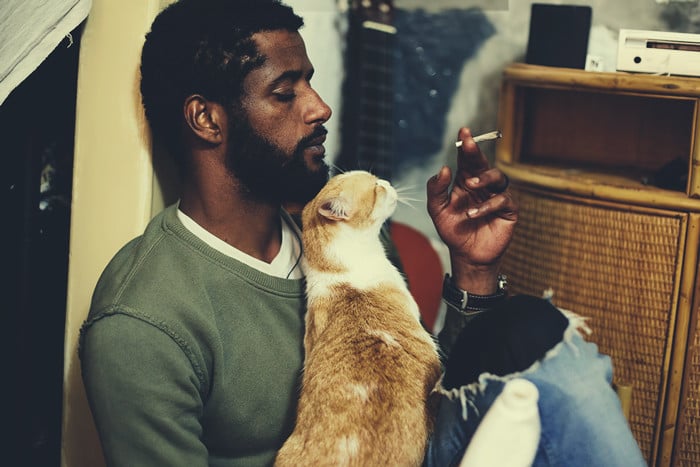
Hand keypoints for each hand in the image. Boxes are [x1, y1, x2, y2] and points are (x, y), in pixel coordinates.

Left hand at [426, 128, 517, 292]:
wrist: (466, 255)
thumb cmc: (453, 230)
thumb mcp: (437, 210)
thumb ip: (436, 190)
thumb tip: (444, 169)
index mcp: (465, 181)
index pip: (467, 159)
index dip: (466, 145)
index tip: (464, 131)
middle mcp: (483, 185)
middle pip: (483, 163)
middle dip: (476, 151)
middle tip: (468, 143)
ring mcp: (496, 196)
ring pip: (498, 177)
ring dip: (484, 178)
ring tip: (470, 186)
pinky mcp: (508, 210)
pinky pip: (502, 200)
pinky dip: (487, 205)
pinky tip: (473, 214)